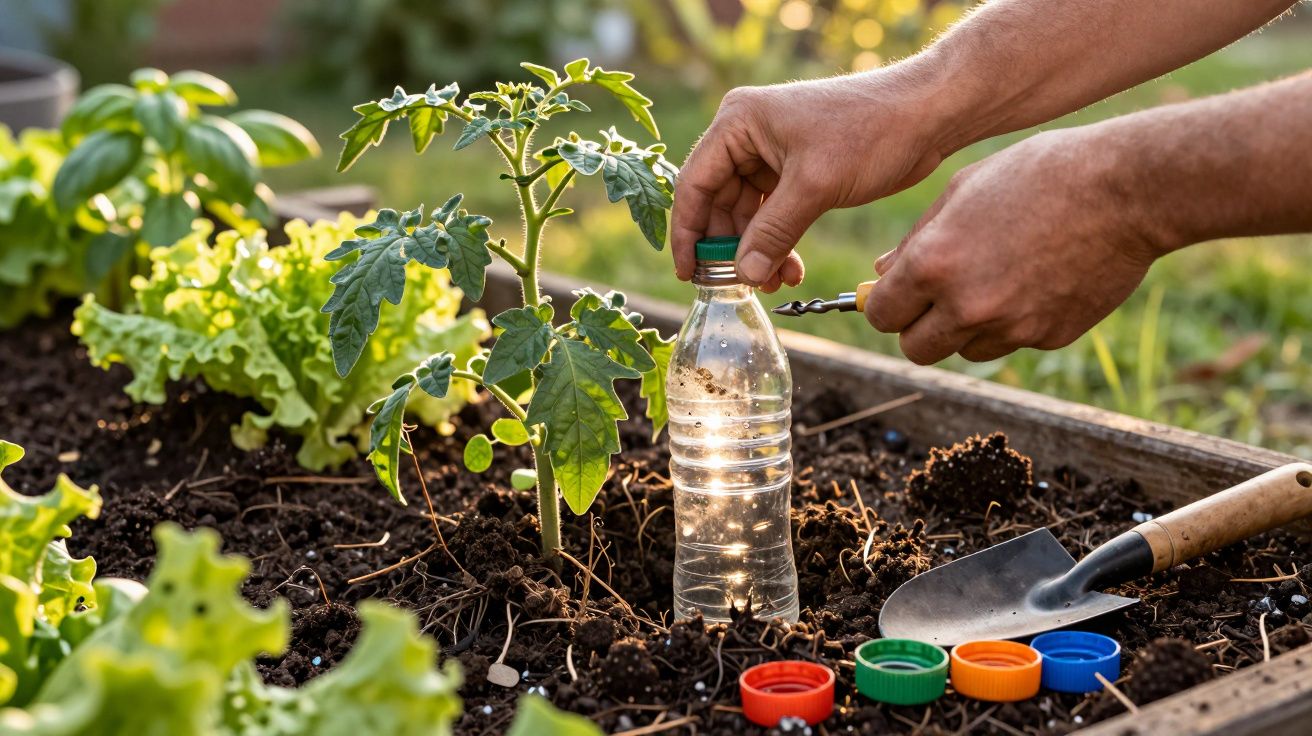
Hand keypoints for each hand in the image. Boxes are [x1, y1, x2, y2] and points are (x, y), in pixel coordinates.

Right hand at [671, 68, 947, 290]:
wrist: (926, 114)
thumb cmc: (870, 131)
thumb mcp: (815, 185)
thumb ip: (773, 232)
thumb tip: (743, 276)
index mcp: (738, 122)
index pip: (695, 184)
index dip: (688, 233)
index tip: (689, 274)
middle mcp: (747, 134)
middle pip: (718, 203)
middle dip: (729, 248)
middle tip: (738, 288)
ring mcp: (771, 153)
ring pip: (747, 214)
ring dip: (757, 251)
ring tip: (772, 284)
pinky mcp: (795, 170)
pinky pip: (773, 214)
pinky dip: (778, 243)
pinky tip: (790, 270)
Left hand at [866, 127, 1163, 364]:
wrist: (1127, 189)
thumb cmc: (1039, 173)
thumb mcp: (964, 190)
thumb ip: (915, 239)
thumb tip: (880, 273)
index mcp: (933, 265)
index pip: (882, 315)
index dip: (885, 304)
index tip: (897, 293)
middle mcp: (966, 306)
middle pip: (916, 350)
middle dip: (919, 327)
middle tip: (936, 300)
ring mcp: (1010, 327)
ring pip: (964, 350)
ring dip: (966, 328)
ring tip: (994, 279)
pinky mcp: (1049, 336)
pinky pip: (1012, 341)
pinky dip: (1013, 321)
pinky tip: (1035, 279)